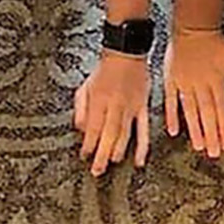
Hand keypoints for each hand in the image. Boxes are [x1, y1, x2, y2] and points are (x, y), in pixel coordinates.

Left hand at [73, 52, 150, 175]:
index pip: (93, 128)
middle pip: (108, 135)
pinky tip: (139, 160)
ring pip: (124, 135)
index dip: (88, 144)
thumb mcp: (86, 85)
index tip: (84, 156)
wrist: (126, 52)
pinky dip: (142, 146)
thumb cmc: (104, 69)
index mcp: (99, 99)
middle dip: (101, 155)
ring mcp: (130, 107)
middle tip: (96, 171)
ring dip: (117, 151)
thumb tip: (80, 128)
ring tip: (111, 163)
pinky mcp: (143, 107)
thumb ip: (81, 107)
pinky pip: (144, 129)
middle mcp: (114, 105)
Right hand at [164, 30, 223, 156]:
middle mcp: (201, 84)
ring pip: (190, 111)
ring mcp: (185, 83)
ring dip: (194, 129)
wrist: (194, 27)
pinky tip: (174, 131)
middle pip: (207, 114)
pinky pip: (171, 101)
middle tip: (212, 154)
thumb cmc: (216, 44)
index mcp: (217, 81)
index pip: (222, 110)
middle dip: (210, 135)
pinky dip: (171, 116)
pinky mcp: (172, 79)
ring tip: (198, 146)